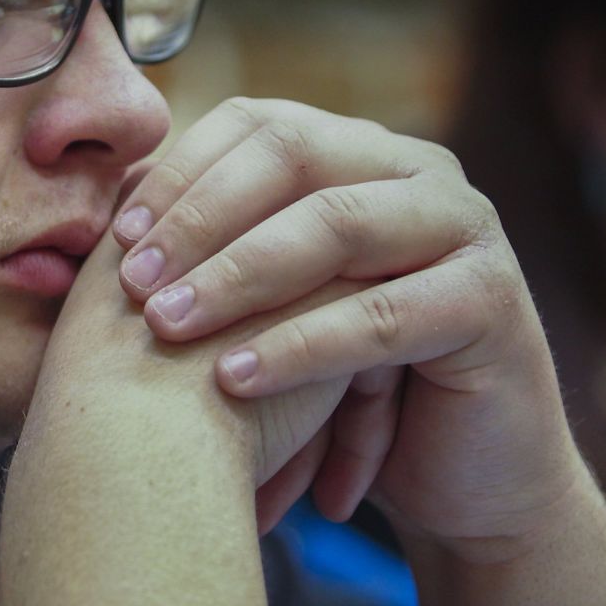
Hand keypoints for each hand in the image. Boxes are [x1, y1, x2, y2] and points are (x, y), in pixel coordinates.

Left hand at [113, 98, 580, 555]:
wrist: (462, 481)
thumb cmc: (347, 387)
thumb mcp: (278, 305)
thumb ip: (222, 249)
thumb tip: (112, 207)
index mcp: (362, 151)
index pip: (260, 123)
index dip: (183, 171)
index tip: (117, 236)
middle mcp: (417, 170)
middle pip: (294, 156)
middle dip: (201, 217)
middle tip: (133, 281)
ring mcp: (464, 225)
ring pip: (335, 225)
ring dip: (239, 274)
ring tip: (166, 326)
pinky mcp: (492, 299)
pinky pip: (381, 314)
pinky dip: (300, 346)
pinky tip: (233, 378)